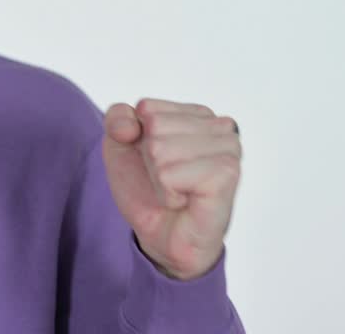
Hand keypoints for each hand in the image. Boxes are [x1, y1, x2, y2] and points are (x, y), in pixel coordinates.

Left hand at [101, 98, 240, 279]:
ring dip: (158, 179)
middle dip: (149, 159)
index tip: (154, 161)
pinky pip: (170, 174)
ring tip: (177, 191)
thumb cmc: (148, 189)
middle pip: (154, 126)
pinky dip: (167, 193)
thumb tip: (131, 126)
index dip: (137, 138)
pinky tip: (185, 201)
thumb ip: (117, 117)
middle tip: (167, 180)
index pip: (147, 107)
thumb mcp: (119, 145)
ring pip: (160, 149)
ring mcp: (228, 150)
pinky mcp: (226, 175)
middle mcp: (220, 126)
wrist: (160, 236)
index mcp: (197, 114)